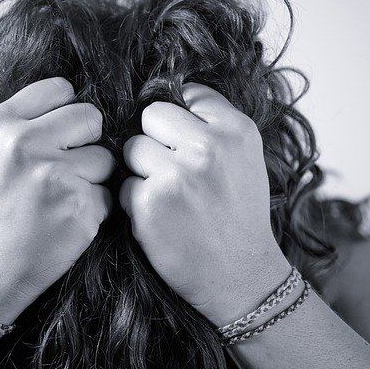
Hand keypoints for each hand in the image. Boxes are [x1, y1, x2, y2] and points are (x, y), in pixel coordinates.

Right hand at [0, 77, 113, 322]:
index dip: (66, 113)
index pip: (61, 89)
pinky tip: (67, 219)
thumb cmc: (0, 202)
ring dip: (93, 178)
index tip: (56, 136)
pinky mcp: (79, 206)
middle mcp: (23, 144)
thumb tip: (79, 94)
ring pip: (105, 158)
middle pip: (91, 117)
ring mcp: (53, 175)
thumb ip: (29, 118)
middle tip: (62, 168)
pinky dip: (95, 207)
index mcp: (1, 124)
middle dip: (86, 142)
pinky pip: (109, 193)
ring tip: (60, 197)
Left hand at [120, 83, 290, 325]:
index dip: (180, 116)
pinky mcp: (150, 203)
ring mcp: (178, 175)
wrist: (242, 276)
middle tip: (173, 168)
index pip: (188, 93)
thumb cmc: (239, 215)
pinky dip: (135, 201)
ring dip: (142, 170)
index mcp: (237, 131)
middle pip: (152, 115)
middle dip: (156, 138)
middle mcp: (209, 148)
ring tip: (168, 194)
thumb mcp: (245, 159)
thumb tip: (167, 98)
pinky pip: (124, 185)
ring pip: (132, 148)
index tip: (183, 138)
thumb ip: (214, 126)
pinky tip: (160, 217)